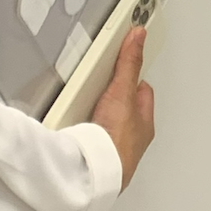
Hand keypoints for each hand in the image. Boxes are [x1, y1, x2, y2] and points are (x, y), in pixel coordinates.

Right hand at [90, 24, 154, 187]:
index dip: (131, 74)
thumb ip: (129, 64)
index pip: (141, 91)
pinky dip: (78, 131)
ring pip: (103, 123)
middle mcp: (130, 138)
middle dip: (108, 96)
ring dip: (92, 114)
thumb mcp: (122, 92)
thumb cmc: (116, 141)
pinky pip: (85, 138)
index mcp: (143, 123)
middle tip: (94, 82)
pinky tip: (68, 126)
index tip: (123, 60)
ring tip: (77, 103)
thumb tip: (139, 37)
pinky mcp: (91, 157)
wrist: (95, 174)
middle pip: (120, 107)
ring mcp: (110, 149)